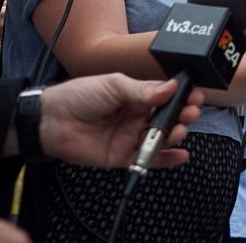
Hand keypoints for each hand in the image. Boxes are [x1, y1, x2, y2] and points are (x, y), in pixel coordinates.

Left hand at [36, 74, 202, 169]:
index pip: (167, 97)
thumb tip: (171, 87)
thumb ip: (143, 90)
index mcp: (137, 96)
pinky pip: (148, 160)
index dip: (182, 96)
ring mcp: (130, 137)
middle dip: (182, 115)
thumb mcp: (113, 85)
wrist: (51, 120)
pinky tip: (180, 155)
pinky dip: (166, 159)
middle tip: (189, 113)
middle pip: (168, 118)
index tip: (194, 96)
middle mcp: (137, 117)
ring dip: (175, 135)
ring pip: (160, 138)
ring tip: (179, 130)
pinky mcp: (122, 157)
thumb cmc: (79, 96)